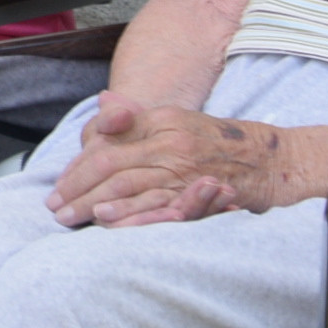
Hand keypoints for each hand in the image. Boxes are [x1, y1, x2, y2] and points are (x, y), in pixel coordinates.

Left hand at [47, 94, 284, 226]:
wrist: (272, 158)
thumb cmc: (217, 142)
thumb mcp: (175, 122)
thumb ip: (137, 120)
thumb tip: (103, 105)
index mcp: (160, 121)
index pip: (107, 143)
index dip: (79, 166)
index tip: (59, 186)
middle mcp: (170, 142)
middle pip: (112, 165)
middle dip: (78, 188)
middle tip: (55, 208)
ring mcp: (187, 169)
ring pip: (131, 186)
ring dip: (97, 204)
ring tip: (72, 216)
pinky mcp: (203, 193)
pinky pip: (161, 206)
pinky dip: (133, 215)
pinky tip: (111, 223)